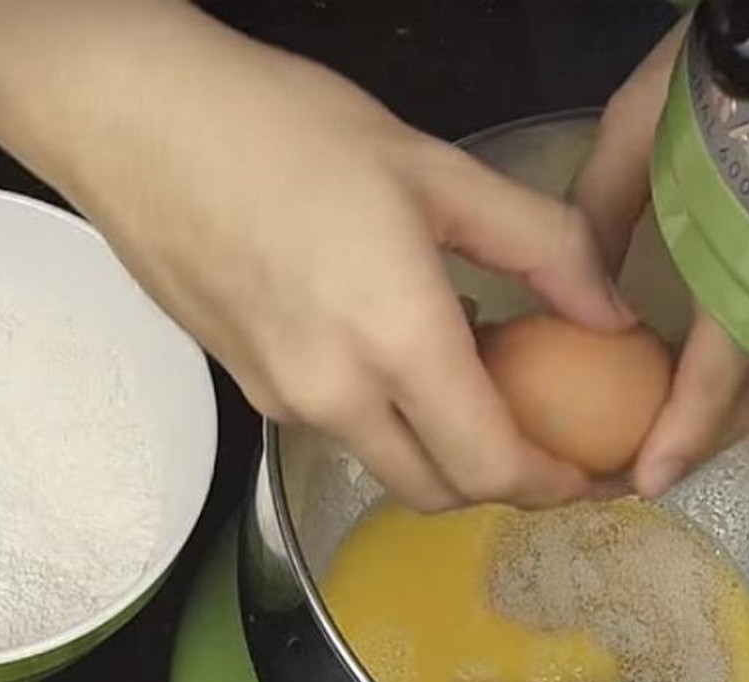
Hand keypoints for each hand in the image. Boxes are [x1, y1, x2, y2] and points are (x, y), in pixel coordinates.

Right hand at [46, 6, 640, 511]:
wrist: (136, 123)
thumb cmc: (284, 128)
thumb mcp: (436, 170)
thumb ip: (542, 248)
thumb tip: (612, 315)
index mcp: (394, 341)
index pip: (492, 466)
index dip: (555, 486)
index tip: (594, 472)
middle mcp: (334, 397)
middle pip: (441, 492)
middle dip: (507, 484)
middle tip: (551, 441)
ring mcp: (283, 402)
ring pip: (389, 467)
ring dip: (445, 453)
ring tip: (477, 382)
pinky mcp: (248, 391)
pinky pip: (340, 432)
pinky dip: (390, 420)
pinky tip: (399, 352)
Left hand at [574, 20, 748, 497]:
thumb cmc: (712, 79)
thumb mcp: (637, 142)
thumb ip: (599, 224)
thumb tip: (581, 297)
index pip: (719, 375)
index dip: (683, 435)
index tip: (644, 481)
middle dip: (703, 440)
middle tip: (645, 465)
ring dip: (724, 414)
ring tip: (667, 432)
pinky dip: (741, 372)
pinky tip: (700, 378)